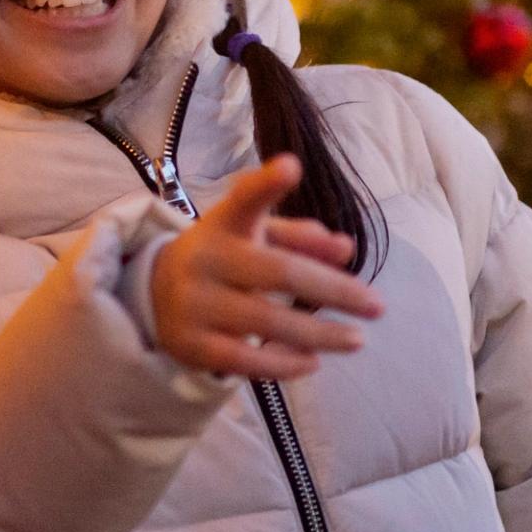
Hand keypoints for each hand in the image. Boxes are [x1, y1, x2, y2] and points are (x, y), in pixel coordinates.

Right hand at [148, 155, 381, 381]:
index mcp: (224, 224)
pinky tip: (313, 363)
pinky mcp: (190, 344)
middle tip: (376, 306)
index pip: (245, 200)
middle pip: (279, 273)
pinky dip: (284, 364)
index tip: (291, 168)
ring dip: (319, 334)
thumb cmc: (226, 258)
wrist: (154, 294)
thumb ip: (301, 239)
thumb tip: (345, 248)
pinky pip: (244, 359)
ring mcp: (194, 303)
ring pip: (266, 321)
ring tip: (356, 340)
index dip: (267, 184)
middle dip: (334, 290)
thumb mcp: (257, 238)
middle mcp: (206, 258)